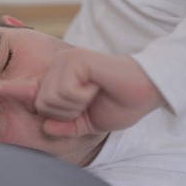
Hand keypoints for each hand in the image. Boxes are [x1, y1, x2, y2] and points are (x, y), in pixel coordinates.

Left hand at [35, 48, 164, 136]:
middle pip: (41, 104)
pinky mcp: (77, 58)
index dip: (60, 118)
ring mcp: (66, 59)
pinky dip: (83, 97)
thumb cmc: (119, 104)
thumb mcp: (85, 123)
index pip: (38, 106)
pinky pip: (65, 91)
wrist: (148, 91)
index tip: (82, 109)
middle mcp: (58, 64)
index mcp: (57, 76)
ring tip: (94, 93)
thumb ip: (63, 125)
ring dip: (76, 105)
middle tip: (90, 101)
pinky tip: (97, 86)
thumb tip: (45, 127)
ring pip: (50, 98)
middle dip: (68, 113)